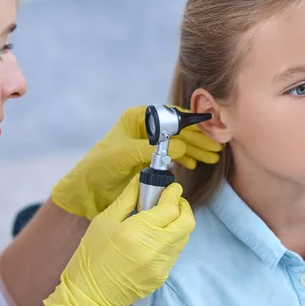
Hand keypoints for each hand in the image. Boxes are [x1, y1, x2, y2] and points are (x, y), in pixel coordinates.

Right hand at [43, 175, 194, 305]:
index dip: (174, 194)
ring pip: (184, 237)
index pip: (171, 208)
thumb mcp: (105, 221)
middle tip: (171, 201)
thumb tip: (142, 179)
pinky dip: (171, 240)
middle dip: (183, 207)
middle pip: (187, 222)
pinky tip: (155, 238)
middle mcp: (155, 249)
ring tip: (162, 219)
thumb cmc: (92, 255)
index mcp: (138, 231)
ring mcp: (161, 265)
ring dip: (178, 223)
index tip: (171, 187)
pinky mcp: (162, 277)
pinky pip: (175, 252)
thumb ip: (128, 198)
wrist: (89, 294)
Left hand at [51, 105, 221, 219]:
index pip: (169, 116)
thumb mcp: (123, 155)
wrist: (88, 189)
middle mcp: (145, 129)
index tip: (210, 127)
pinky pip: (173, 156)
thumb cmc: (99, 167)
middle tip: (216, 147)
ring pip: (179, 143)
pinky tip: (195, 164)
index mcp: (137, 118)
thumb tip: (181, 145)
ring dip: (195, 150)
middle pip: (178, 130)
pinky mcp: (150, 159)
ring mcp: (149, 144)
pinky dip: (185, 159)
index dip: (191, 121)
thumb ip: (151, 149)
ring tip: (212, 157)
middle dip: (198, 138)